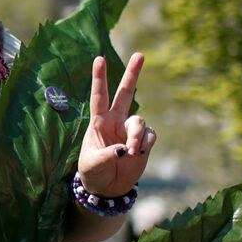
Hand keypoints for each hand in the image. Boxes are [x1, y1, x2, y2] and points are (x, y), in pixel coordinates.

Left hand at [77, 53, 156, 196]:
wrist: (107, 187)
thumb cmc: (93, 172)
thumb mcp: (92, 164)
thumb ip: (106, 155)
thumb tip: (124, 149)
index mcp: (99, 122)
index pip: (98, 96)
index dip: (99, 78)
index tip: (99, 59)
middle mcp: (116, 121)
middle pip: (126, 93)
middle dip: (133, 74)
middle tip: (140, 54)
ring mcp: (130, 130)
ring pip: (140, 121)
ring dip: (136, 136)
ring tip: (129, 152)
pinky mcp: (143, 142)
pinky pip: (149, 136)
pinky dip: (144, 145)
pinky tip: (136, 154)